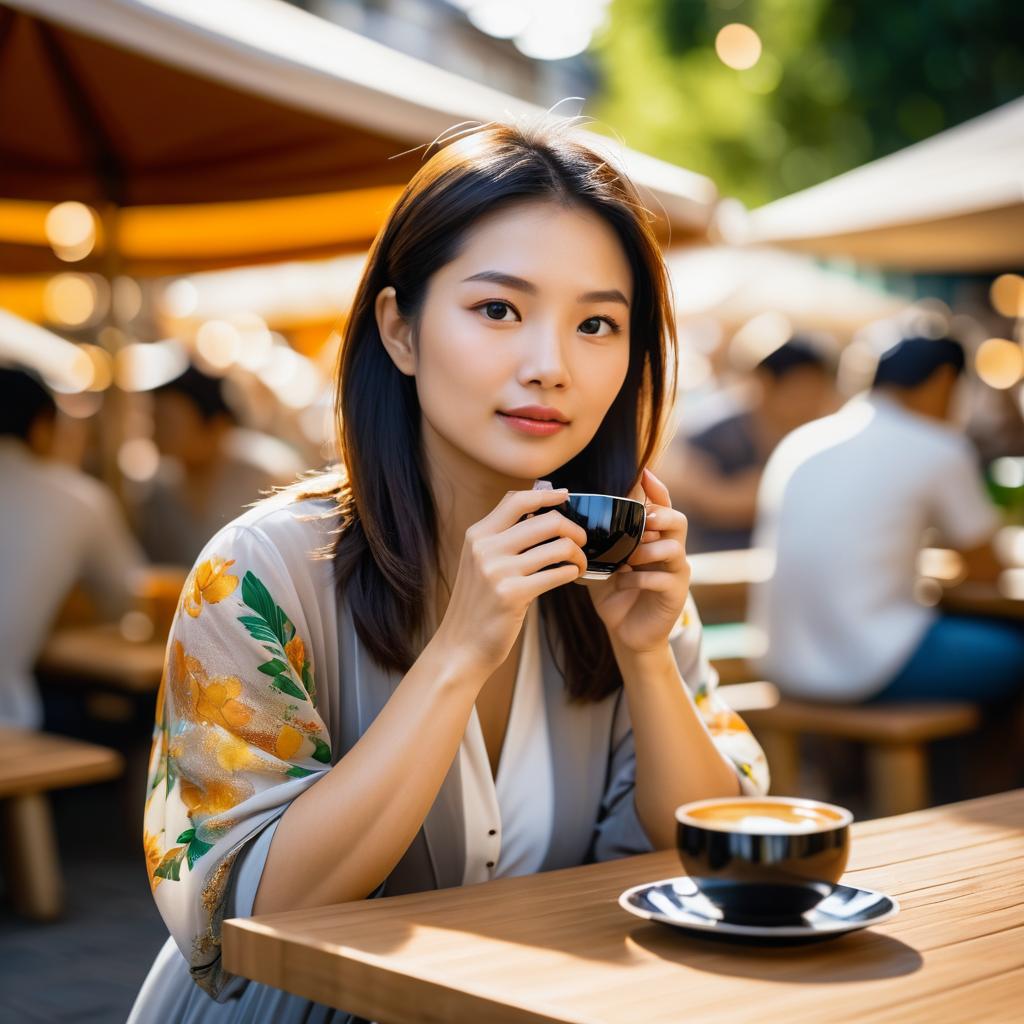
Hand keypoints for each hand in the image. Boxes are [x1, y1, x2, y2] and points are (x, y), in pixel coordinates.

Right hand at [436, 488, 587, 676]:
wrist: (460, 646)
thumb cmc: (477, 604)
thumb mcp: (479, 563)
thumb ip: (502, 538)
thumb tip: (541, 514)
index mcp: (477, 535)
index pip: (517, 500)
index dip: (547, 494)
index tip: (567, 495)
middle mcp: (485, 548)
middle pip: (546, 520)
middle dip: (573, 529)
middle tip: (581, 540)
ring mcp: (497, 571)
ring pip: (558, 546)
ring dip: (578, 554)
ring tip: (579, 563)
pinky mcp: (512, 595)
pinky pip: (557, 574)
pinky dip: (572, 572)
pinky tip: (572, 575)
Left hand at [579, 468, 689, 654]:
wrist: (627, 632)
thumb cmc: (615, 593)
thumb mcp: (602, 562)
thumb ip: (594, 541)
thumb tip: (564, 517)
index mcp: (654, 538)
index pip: (662, 506)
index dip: (656, 489)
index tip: (643, 473)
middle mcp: (670, 551)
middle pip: (678, 520)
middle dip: (661, 515)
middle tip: (643, 519)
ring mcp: (676, 572)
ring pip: (674, 548)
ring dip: (647, 550)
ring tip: (626, 558)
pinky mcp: (675, 594)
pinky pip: (662, 579)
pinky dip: (640, 578)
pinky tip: (623, 581)